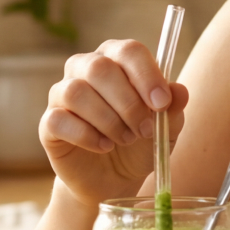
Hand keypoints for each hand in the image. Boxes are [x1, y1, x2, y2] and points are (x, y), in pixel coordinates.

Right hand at [40, 39, 189, 203]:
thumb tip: (179, 91)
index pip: (129, 50)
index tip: (161, 103)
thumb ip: (173, 109)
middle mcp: (85, 68)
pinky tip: (103, 146)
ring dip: (108, 120)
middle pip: (100, 68)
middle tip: (144, 130)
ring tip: (125, 139)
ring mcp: (62, 94)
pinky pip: (59, 120)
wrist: (113, 179)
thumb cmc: (140, 143)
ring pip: (76, 92)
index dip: (146, 74)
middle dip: (128, 103)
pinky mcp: (49, 123)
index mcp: (117, 60)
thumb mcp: (165, 129)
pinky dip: (86, 135)